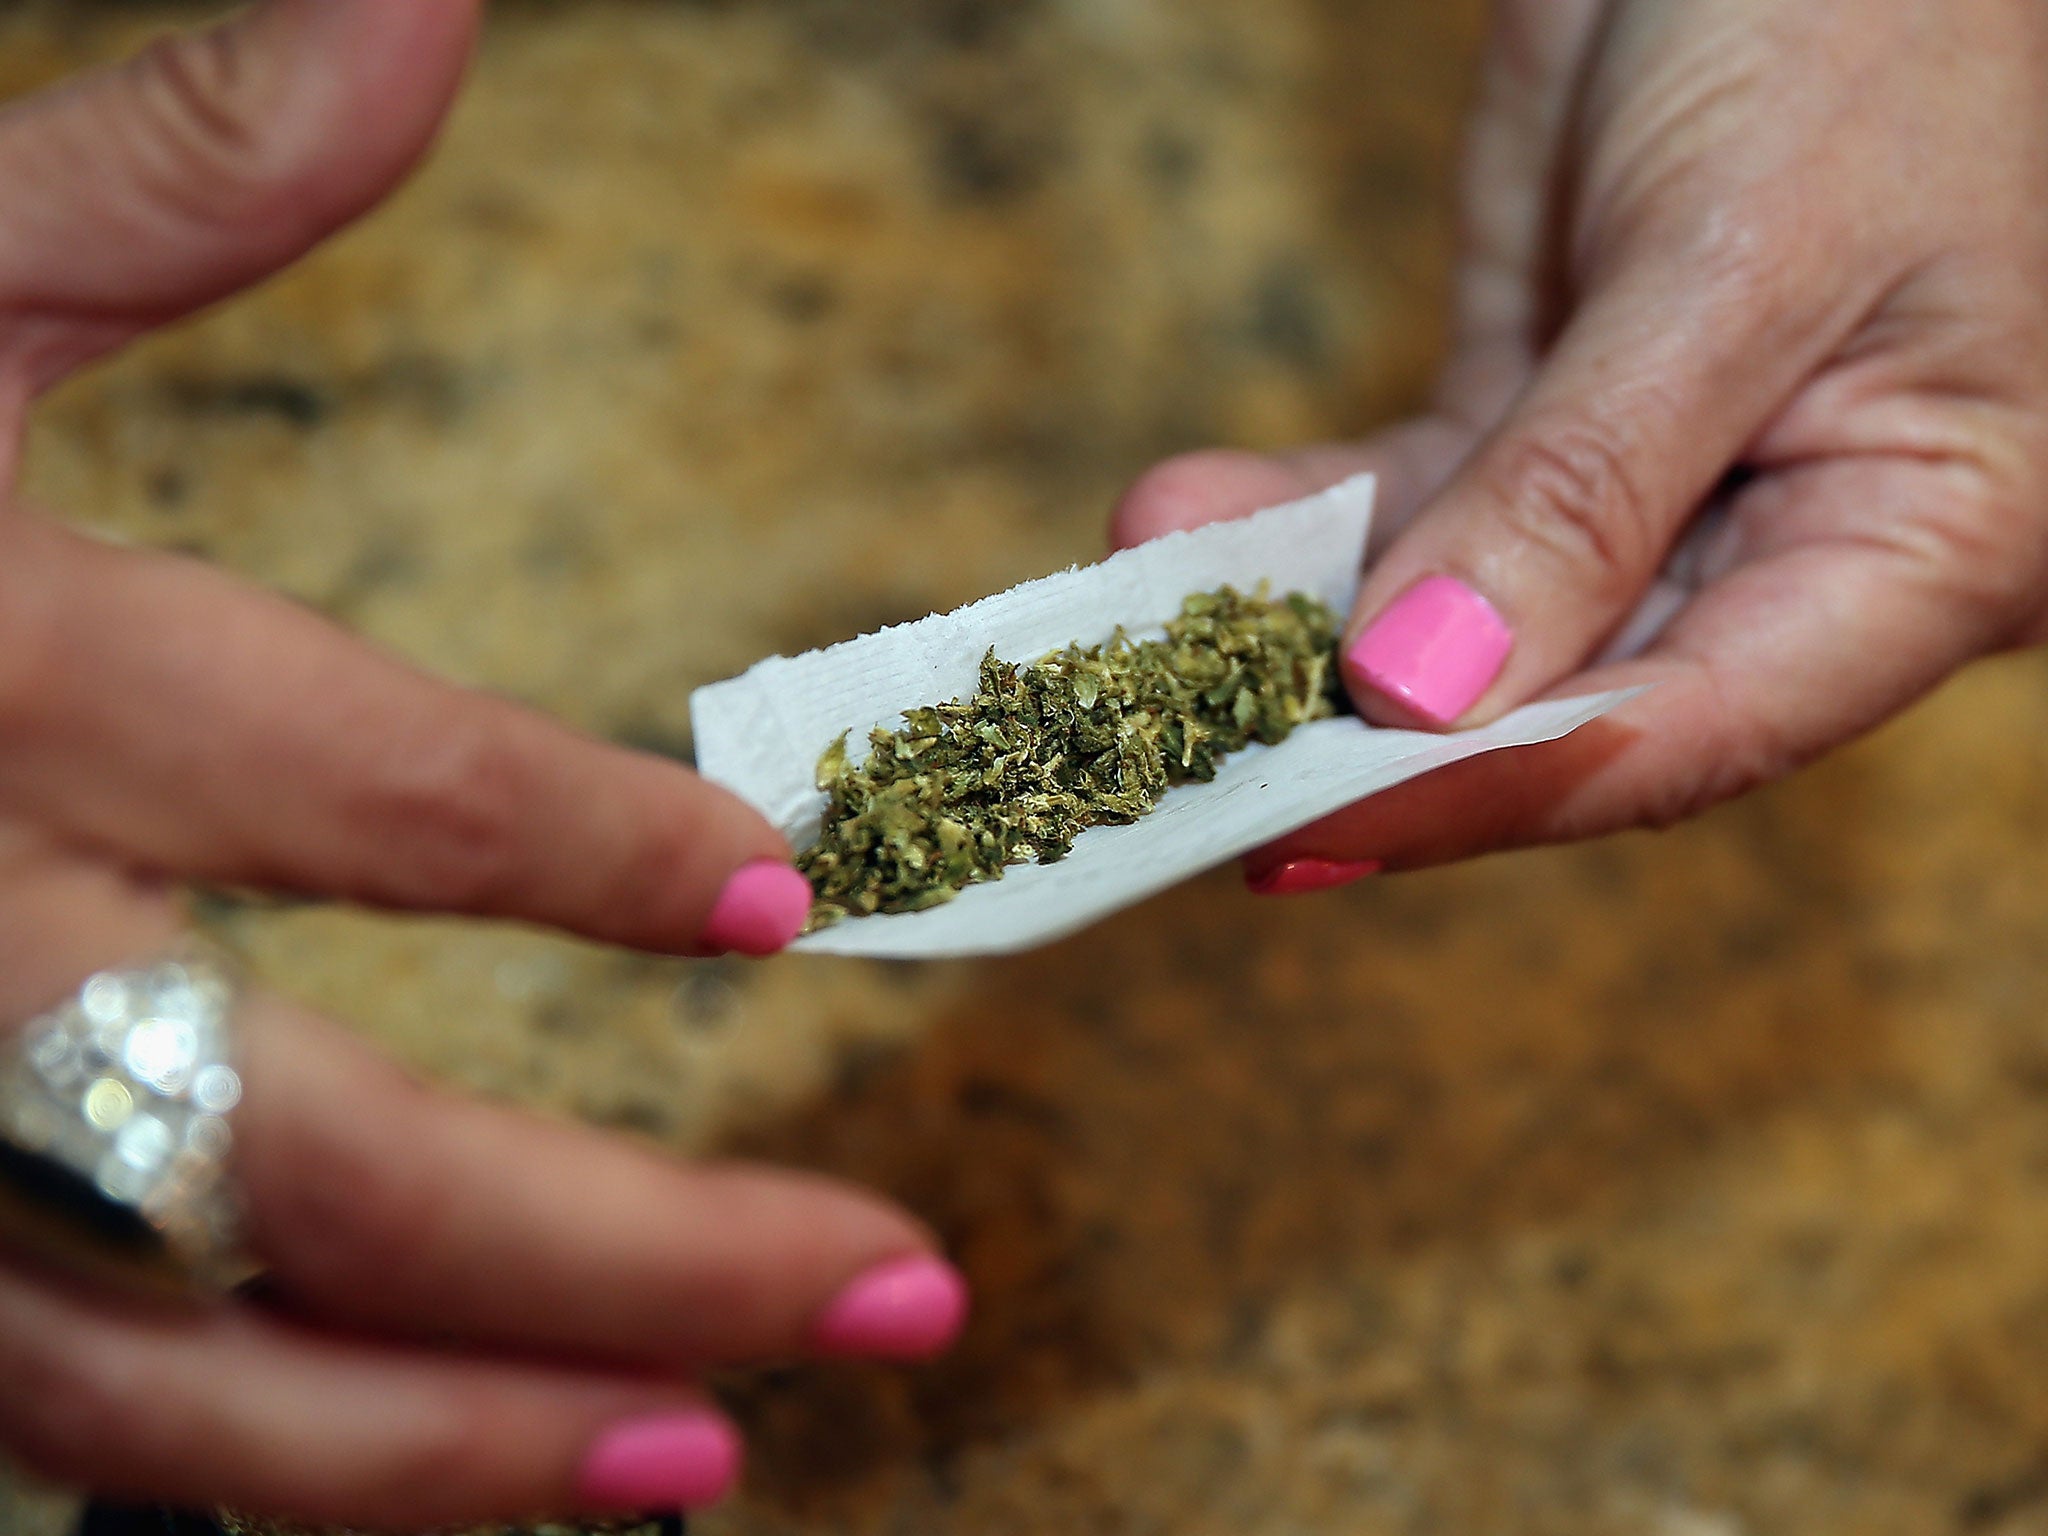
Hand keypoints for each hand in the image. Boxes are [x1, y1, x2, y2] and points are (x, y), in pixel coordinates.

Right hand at [0, 3, 964, 1524]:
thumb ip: (166, 180)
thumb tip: (424, 13)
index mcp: (5, 689)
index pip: (369, 796)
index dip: (602, 856)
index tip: (798, 898)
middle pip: (324, 1172)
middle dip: (621, 1259)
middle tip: (896, 1289)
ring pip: (181, 1388)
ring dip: (466, 1452)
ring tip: (710, 1460)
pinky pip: (83, 1423)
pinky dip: (299, 1473)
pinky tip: (489, 1469)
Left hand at [1113, 0, 2047, 881]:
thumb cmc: (1872, 18)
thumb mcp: (1740, 251)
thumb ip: (1586, 485)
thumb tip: (1421, 691)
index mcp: (1925, 544)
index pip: (1687, 730)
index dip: (1486, 795)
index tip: (1302, 832)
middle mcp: (1790, 545)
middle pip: (1562, 703)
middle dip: (1363, 736)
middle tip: (1183, 769)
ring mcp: (1656, 486)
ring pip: (1463, 613)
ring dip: (1295, 626)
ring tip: (1139, 640)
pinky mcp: (1549, 416)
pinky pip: (1416, 499)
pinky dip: (1299, 516)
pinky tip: (1183, 518)